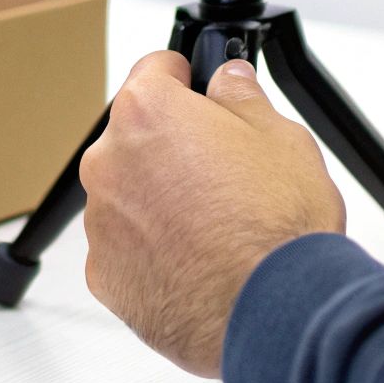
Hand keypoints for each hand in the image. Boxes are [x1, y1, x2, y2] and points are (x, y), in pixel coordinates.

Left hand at [80, 52, 344, 377]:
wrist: (274, 312)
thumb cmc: (277, 225)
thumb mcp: (281, 138)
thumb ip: (242, 98)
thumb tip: (228, 80)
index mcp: (147, 113)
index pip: (154, 70)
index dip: (184, 77)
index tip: (198, 88)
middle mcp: (109, 163)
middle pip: (136, 137)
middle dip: (173, 146)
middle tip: (223, 172)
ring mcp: (101, 223)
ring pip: (130, 194)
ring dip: (161, 200)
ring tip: (217, 226)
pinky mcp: (104, 276)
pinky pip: (126, 248)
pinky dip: (153, 250)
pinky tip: (198, 261)